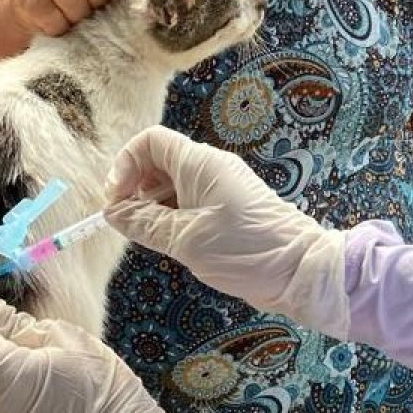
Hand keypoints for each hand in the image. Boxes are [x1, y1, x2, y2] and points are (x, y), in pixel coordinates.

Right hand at [104, 127, 348, 337]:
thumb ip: (144, 223)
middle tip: (125, 222)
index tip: (116, 198)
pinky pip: (189, 201)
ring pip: (172, 184)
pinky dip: (171, 216)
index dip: (125, 164)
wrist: (300, 270)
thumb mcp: (186, 240)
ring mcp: (221, 187)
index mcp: (200, 163)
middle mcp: (210, 168)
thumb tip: (112, 212)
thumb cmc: (246, 251)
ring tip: (146, 236)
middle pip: (158, 162)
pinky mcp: (227, 208)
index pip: (150, 141)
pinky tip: (169, 241)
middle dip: (135, 187)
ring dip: (152, 205)